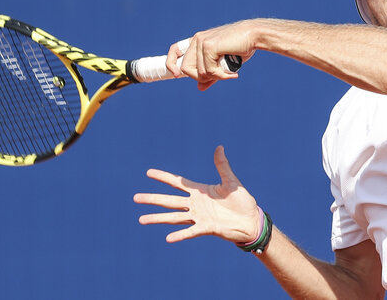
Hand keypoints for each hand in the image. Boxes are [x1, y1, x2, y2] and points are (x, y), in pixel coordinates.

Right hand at [133, 146, 259, 243]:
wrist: (251, 220)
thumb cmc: (242, 201)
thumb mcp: (231, 182)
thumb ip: (222, 166)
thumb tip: (219, 147)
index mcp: (200, 191)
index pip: (177, 183)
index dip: (164, 177)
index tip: (149, 172)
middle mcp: (196, 204)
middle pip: (170, 201)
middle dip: (152, 199)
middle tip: (135, 198)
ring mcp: (200, 217)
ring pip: (174, 217)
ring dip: (158, 218)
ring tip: (141, 219)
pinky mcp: (207, 228)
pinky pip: (191, 231)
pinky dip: (180, 235)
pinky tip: (168, 238)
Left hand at [165, 21, 255, 90]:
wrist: (254, 36)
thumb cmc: (241, 48)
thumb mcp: (223, 63)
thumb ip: (210, 74)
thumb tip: (200, 87)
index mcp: (198, 41)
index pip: (175, 50)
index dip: (171, 63)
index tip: (176, 75)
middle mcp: (197, 40)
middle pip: (185, 68)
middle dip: (200, 78)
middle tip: (218, 77)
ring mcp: (202, 42)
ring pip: (199, 73)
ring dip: (215, 78)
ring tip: (229, 73)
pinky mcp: (209, 47)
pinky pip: (208, 71)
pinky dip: (221, 76)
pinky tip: (233, 74)